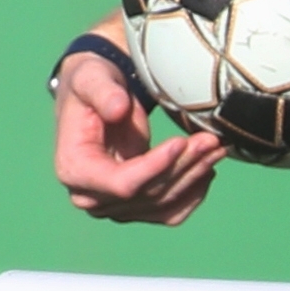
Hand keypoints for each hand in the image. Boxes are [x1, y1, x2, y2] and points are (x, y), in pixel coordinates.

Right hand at [51, 44, 223, 225]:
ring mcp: (114, 207)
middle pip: (148, 194)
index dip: (155, 167)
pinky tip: (207, 169)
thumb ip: (102, 91)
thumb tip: (118, 108)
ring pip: (163, 204)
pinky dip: (193, 193)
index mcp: (74, 169)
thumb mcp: (90, 77)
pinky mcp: (135, 209)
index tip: (181, 142)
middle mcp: (90, 197)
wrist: (96, 98)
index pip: (121, 183)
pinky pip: (170, 212)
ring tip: (215, 148)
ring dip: (194, 178)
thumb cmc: (90, 85)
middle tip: (211, 140)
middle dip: (183, 167)